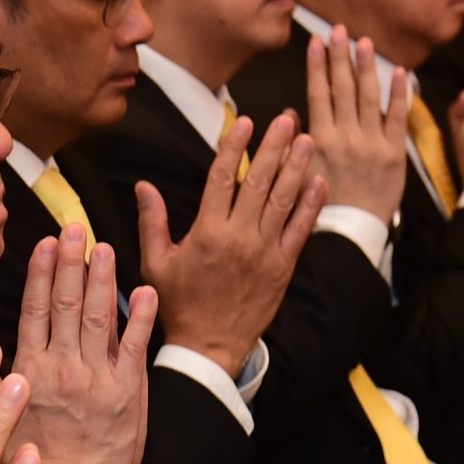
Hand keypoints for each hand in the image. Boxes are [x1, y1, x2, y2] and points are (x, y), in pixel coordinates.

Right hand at [7, 229, 155, 463]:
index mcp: (30, 372)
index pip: (35, 312)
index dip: (42, 274)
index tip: (46, 245)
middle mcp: (63, 369)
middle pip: (67, 304)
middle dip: (71, 263)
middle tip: (76, 229)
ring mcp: (96, 379)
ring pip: (99, 318)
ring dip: (103, 280)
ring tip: (104, 248)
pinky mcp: (126, 394)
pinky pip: (135, 348)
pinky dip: (141, 319)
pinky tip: (144, 292)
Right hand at [136, 112, 322, 377]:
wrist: (209, 345)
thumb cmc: (177, 304)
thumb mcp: (156, 262)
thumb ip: (151, 221)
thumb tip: (143, 186)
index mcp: (207, 232)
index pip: (223, 178)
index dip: (235, 146)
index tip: (246, 121)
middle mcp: (240, 237)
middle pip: (261, 181)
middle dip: (275, 146)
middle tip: (287, 118)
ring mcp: (266, 251)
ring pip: (285, 200)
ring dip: (298, 166)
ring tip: (307, 138)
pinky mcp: (284, 267)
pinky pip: (301, 229)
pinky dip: (312, 204)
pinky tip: (320, 180)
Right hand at [301, 24, 409, 221]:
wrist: (350, 232)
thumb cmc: (319, 206)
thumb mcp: (297, 174)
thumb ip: (293, 141)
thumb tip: (289, 112)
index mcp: (320, 140)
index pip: (318, 93)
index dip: (317, 65)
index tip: (317, 42)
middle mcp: (345, 136)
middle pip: (342, 88)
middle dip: (340, 56)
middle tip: (340, 30)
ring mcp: (372, 142)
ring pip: (368, 97)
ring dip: (366, 67)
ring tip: (365, 43)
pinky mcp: (394, 153)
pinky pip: (397, 118)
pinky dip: (399, 95)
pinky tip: (399, 73)